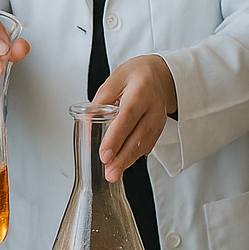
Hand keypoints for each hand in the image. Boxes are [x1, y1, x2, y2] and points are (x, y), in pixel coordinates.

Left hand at [95, 55, 176, 182]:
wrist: (162, 76)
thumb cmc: (137, 75)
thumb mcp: (116, 78)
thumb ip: (101, 100)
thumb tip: (86, 120)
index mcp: (141, 91)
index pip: (127, 117)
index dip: (116, 137)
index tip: (104, 154)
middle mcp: (153, 108)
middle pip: (138, 136)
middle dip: (122, 157)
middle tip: (109, 173)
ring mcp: (158, 121)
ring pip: (143, 145)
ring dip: (127, 161)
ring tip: (112, 174)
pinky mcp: (158, 131)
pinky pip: (146, 146)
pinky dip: (133, 157)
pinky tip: (122, 164)